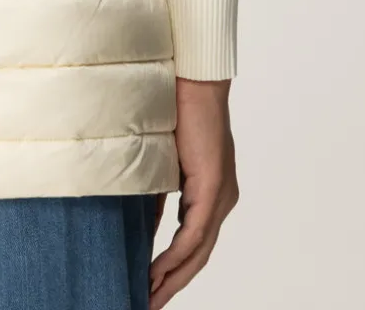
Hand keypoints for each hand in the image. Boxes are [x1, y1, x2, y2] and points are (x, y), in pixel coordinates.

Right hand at [149, 77, 238, 307]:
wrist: (191, 77)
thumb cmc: (175, 109)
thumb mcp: (162, 163)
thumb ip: (156, 195)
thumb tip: (142, 226)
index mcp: (212, 192)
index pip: (195, 243)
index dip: (174, 269)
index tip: (151, 287)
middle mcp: (223, 199)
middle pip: (199, 256)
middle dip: (173, 284)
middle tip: (149, 305)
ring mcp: (221, 195)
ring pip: (198, 251)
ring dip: (172, 277)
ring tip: (149, 297)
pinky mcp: (213, 188)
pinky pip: (194, 234)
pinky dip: (175, 256)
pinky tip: (157, 272)